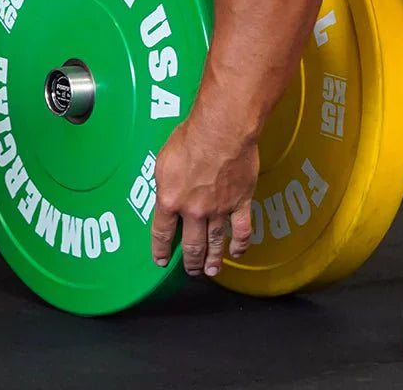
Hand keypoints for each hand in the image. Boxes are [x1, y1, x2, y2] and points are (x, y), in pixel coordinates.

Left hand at [151, 115, 258, 276]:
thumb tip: (166, 189)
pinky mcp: (240, 203)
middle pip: (191, 245)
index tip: (161, 261)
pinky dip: (240, 245)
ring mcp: (219, 210)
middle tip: (190, 270)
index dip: (160, 250)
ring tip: (210, 271)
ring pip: (215, 243)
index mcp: (170, 200)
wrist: (221, 131)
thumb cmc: (191, 137)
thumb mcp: (164, 159)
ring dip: (212, 260)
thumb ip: (164, 181)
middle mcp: (193, 211)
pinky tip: (237, 253)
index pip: (162, 233)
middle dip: (190, 261)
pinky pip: (242, 231)